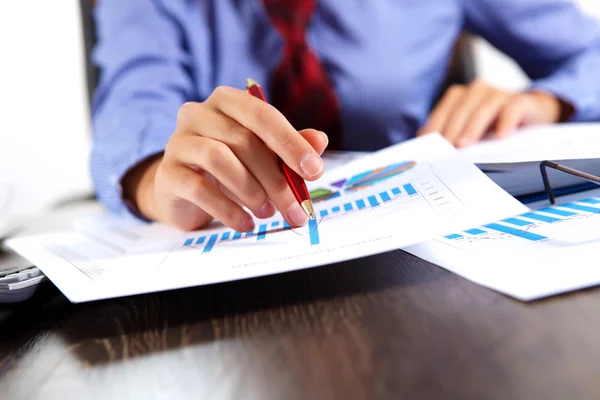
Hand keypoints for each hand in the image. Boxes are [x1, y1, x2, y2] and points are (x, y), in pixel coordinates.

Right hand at [122, 86, 328, 231]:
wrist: (182, 191)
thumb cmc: (229, 168)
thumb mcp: (263, 157)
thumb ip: (290, 148)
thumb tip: (319, 141)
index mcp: (227, 101)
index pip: (263, 114)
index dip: (291, 143)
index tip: (314, 171)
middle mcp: (199, 113)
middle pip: (244, 140)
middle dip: (276, 179)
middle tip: (295, 209)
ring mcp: (178, 141)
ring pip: (219, 159)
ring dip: (251, 191)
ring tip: (267, 213)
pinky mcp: (167, 173)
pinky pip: (199, 188)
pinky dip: (228, 210)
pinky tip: (245, 224)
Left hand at [417, 79, 569, 146]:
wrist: (531, 113)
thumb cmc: (494, 123)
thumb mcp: (470, 128)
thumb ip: (450, 132)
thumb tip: (426, 142)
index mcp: (462, 95)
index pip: (445, 109)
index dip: (436, 126)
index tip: (430, 144)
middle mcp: (479, 90)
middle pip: (462, 109)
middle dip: (452, 129)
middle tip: (447, 147)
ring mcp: (500, 94)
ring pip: (483, 108)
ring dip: (473, 127)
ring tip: (465, 144)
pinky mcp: (522, 101)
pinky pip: (512, 108)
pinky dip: (506, 121)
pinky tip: (501, 136)